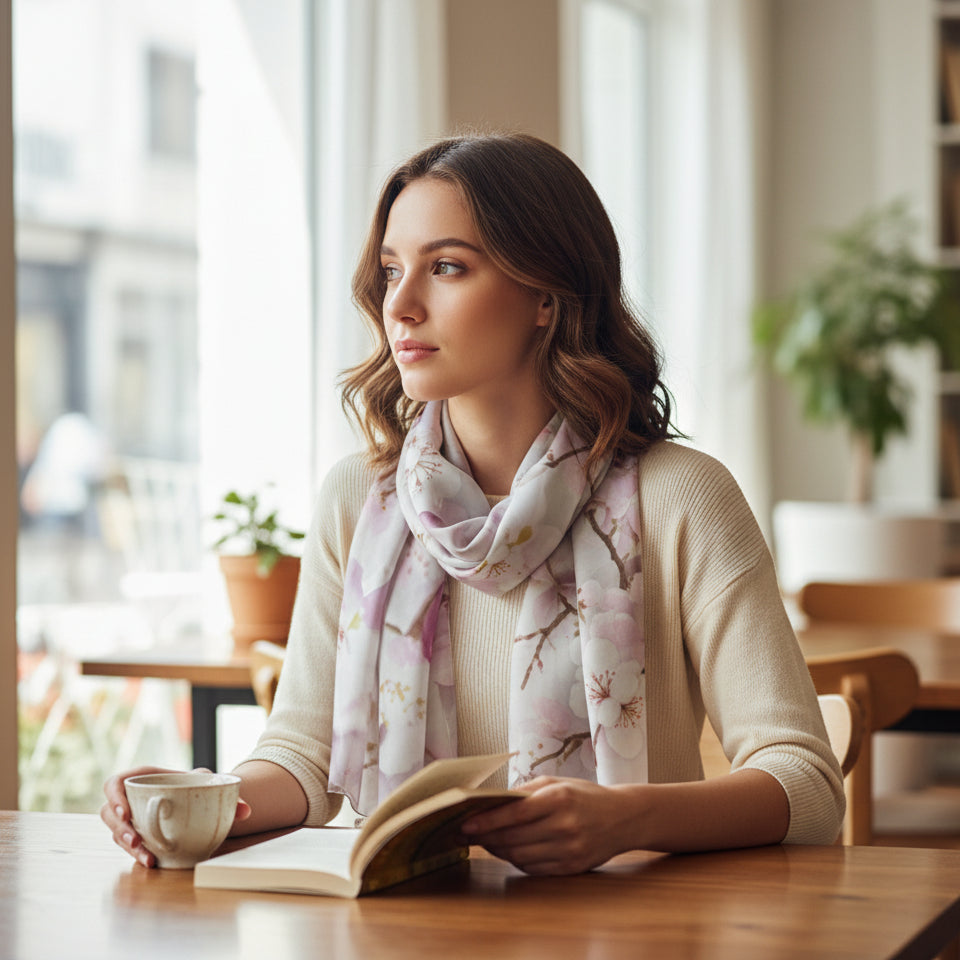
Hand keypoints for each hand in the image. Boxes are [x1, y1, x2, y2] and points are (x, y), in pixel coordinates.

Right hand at [100, 766, 251, 867]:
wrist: (201, 801)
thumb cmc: (199, 787)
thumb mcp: (211, 784)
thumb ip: (227, 792)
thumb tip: (246, 810)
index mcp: (142, 778)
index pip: (114, 783)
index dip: (114, 796)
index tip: (125, 811)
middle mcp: (131, 800)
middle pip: (109, 813)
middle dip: (119, 829)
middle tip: (135, 840)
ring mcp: (131, 821)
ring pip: (117, 834)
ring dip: (128, 847)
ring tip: (147, 857)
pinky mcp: (136, 837)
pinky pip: (129, 847)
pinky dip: (138, 855)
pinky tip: (152, 862)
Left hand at [460, 776, 635, 875]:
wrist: (624, 818)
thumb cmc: (585, 796)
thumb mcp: (557, 783)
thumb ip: (525, 793)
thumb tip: (490, 803)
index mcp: (559, 799)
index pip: (514, 814)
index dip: (487, 821)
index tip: (466, 824)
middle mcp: (564, 826)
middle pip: (513, 838)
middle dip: (487, 838)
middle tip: (468, 834)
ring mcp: (569, 850)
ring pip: (520, 856)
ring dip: (499, 850)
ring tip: (488, 841)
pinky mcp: (571, 868)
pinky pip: (533, 869)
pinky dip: (517, 860)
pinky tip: (510, 851)